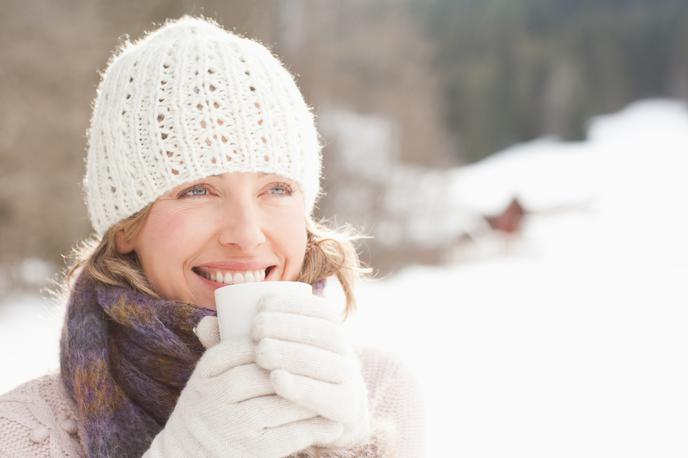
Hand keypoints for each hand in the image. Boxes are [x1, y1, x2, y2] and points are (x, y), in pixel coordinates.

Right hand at [143, 334, 341, 457]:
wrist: (185, 452)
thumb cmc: (209, 404)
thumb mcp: (209, 372)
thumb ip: (226, 339)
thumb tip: (250, 299)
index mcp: (209, 369)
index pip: (253, 346)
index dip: (284, 342)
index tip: (309, 340)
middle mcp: (216, 396)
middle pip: (270, 373)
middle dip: (303, 368)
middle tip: (332, 363)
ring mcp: (232, 425)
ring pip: (283, 404)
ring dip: (313, 397)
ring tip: (337, 391)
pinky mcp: (248, 452)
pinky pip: (289, 437)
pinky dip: (315, 430)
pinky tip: (333, 425)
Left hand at [252, 293, 371, 448]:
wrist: (319, 419)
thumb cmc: (284, 377)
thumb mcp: (266, 356)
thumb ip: (238, 343)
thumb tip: (205, 325)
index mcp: (332, 332)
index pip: (322, 310)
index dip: (294, 303)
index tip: (262, 303)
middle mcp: (346, 352)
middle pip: (326, 333)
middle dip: (290, 326)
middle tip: (256, 329)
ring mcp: (350, 379)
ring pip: (329, 362)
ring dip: (294, 354)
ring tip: (261, 352)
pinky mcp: (347, 406)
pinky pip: (329, 396)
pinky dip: (303, 387)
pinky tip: (277, 380)